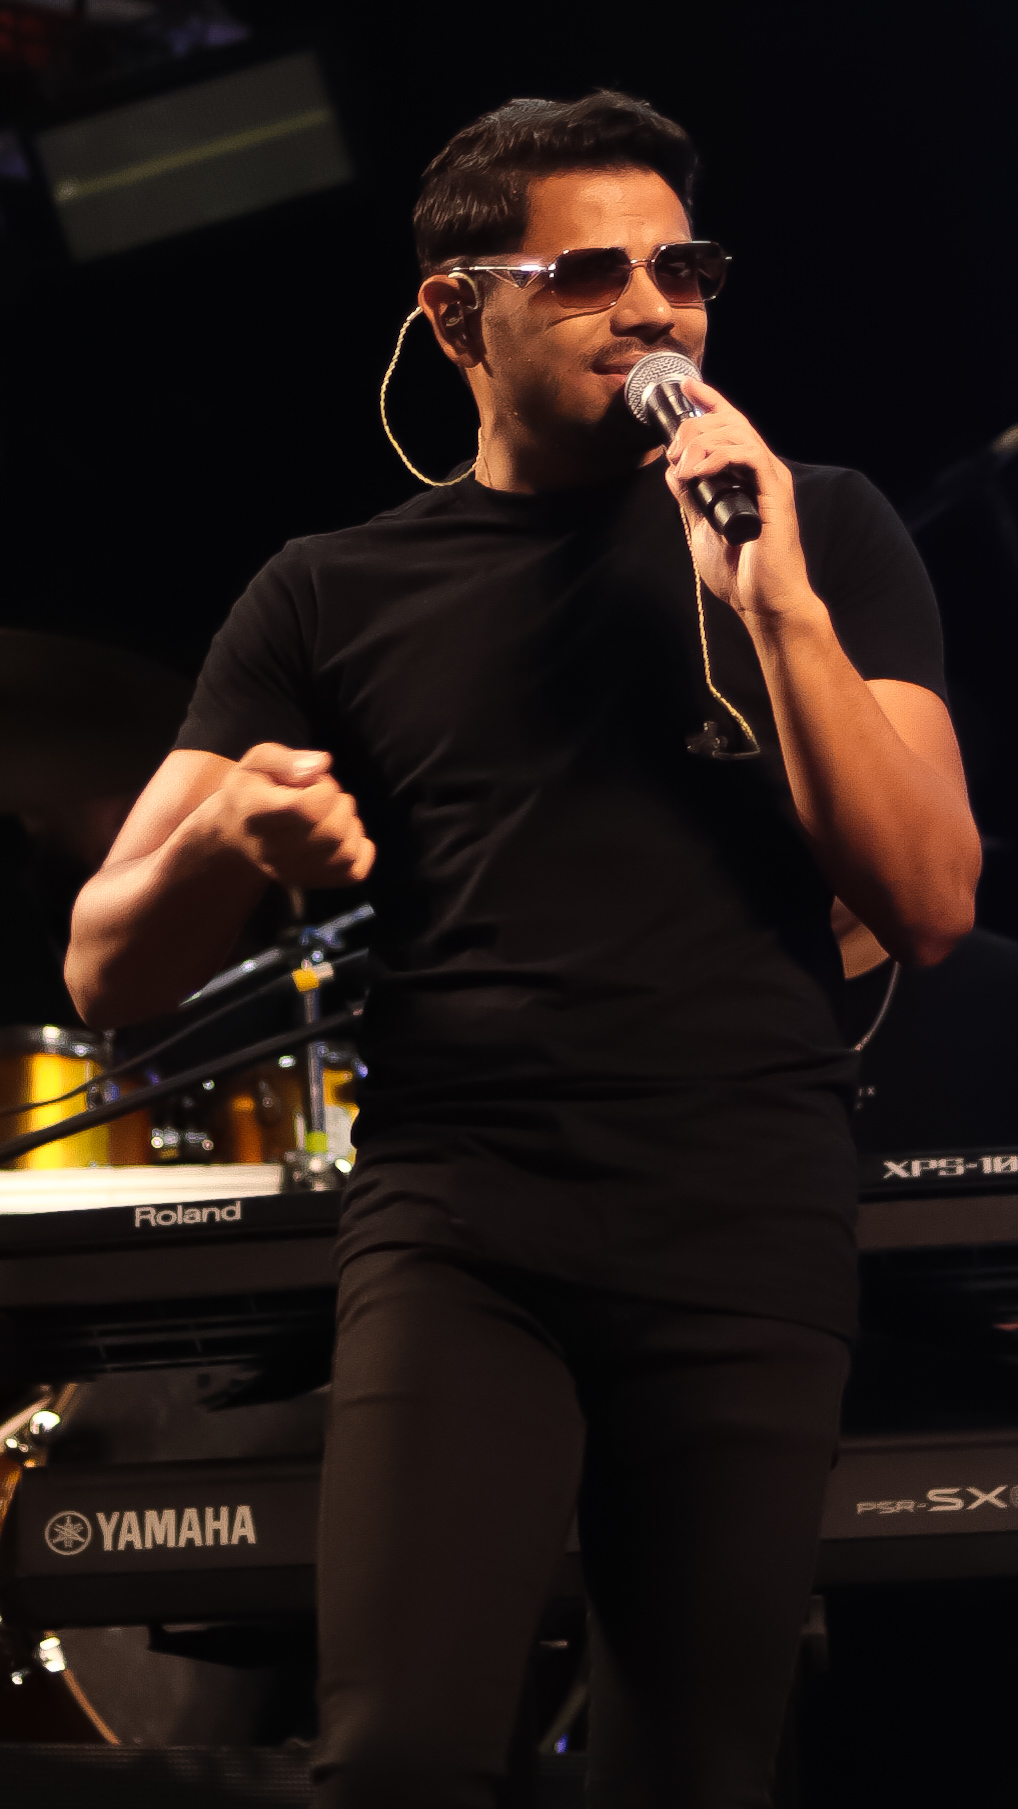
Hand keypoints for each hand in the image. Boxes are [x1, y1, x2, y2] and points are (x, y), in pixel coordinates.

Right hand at [213, 743, 374, 887]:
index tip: (312, 782)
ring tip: (328, 814)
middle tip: (321, 795)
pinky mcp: (312, 882)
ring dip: (349, 824)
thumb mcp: (257, 761)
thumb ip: (287, 760)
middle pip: (334, 831)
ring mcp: (294, 872)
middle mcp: (273, 851)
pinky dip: (359, 849)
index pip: (308, 809)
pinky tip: (341, 835)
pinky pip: (355, 872)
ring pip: (347, 851)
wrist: (237, 834)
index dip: (324, 788)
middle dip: (338, 803)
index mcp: (258, 815)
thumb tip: (323, 764)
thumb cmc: (253, 791)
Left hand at [664, 377, 818, 624]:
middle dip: (695, 426)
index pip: (731, 427)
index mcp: (747, 477)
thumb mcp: (700, 528)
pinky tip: (699, 472)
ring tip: (682, 467)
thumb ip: (689, 498)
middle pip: (730, 422)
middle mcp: (761, 472)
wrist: (762, 602)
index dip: (710, 401)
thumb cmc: (740, 572)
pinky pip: (749, 454)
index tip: (687, 388)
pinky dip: (719, 456)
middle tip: (673, 452)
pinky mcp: (774, 493)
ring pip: (738, 433)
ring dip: (702, 442)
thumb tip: (673, 470)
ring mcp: (769, 480)